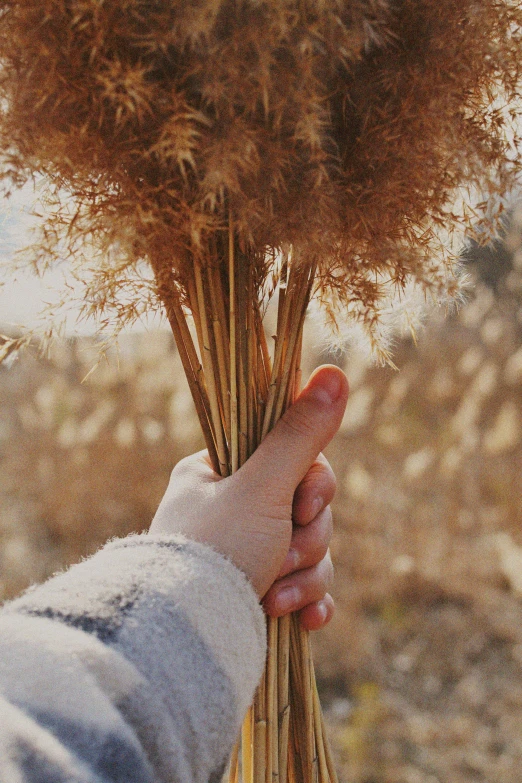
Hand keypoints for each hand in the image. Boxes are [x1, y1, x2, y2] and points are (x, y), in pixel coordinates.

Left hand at [149, 365, 347, 629]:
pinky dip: (307, 600)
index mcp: (217, 473)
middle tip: (286, 551)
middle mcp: (228, 508)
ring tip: (275, 595)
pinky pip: (303, 587)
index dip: (312, 480)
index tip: (307, 498)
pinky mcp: (257, 592)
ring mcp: (243, 552)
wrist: (184, 642)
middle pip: (306, 506)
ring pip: (309, 548)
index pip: (288, 455)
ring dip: (304, 573)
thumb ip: (301, 435)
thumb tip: (336, 372)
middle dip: (307, 536)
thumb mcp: (262, 488)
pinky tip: (304, 618)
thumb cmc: (218, 552)